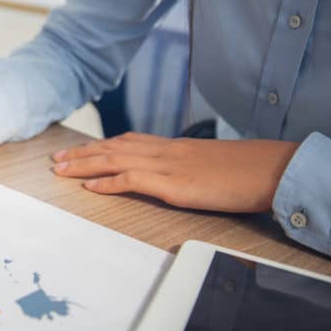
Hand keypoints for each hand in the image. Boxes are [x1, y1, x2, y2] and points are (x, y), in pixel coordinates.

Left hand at [52, 132, 299, 212]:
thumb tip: (179, 179)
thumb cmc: (250, 172)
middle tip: (57, 160)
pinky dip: (108, 183)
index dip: (101, 146)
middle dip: (82, 154)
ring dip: (84, 165)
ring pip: (116, 160)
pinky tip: (90, 188)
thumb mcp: (213, 167)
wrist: (274, 170)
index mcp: (176, 147)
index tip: (80, 151)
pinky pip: (133, 180)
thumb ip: (191, 170)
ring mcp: (169, 166)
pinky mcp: (175, 185)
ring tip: (61, 171)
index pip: (129, 142)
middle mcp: (167, 152)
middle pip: (114, 148)